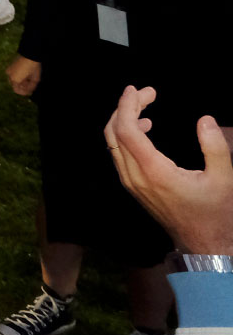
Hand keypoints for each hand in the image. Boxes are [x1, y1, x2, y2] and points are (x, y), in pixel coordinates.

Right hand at [8, 53, 41, 96]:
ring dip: (20, 81)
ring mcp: (9, 70)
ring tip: (28, 79)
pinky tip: (25, 74)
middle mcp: (9, 76)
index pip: (16, 91)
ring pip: (13, 80)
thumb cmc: (33, 67)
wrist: (30, 54)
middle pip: (15, 85)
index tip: (29, 92)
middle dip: (22, 87)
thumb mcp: (35, 79)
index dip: (23, 93)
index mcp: (15, 80)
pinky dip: (18, 76)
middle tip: (30, 85)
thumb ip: (31, 87)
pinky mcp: (10, 66)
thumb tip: (29, 91)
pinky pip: (13, 74)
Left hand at [107, 86, 232, 255]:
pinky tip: (144, 129)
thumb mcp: (224, 179)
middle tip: (145, 93)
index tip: (136, 89)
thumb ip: (215, 147)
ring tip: (145, 107)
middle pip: (114, 133)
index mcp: (154, 172)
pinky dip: (124, 136)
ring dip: (123, 121)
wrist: (204, 245)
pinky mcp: (133, 187)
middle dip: (125, 108)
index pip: (126, 131)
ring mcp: (131, 183)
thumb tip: (204, 119)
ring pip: (113, 144)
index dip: (127, 106)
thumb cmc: (215, 213)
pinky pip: (119, 155)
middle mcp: (135, 177)